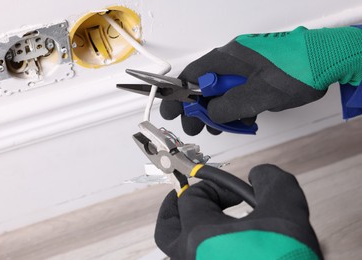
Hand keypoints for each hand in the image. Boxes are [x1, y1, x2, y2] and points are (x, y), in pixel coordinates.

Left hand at [155, 164, 321, 259]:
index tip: (237, 193)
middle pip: (166, 229)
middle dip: (174, 208)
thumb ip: (271, 181)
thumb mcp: (287, 210)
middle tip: (185, 197)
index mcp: (199, 236)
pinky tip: (220, 250)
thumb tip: (259, 174)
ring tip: (201, 224)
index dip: (214, 187)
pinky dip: (199, 253)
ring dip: (185, 233)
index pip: (191, 197)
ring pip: (176, 253)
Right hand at [160, 26, 361, 134]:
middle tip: (194, 128)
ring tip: (218, 129)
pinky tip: (239, 121)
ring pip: (221, 91)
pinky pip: (237, 92)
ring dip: (218, 111)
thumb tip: (211, 115)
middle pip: (205, 85)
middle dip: (198, 109)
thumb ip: (229, 107)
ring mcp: (245, 67)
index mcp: (227, 58)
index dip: (178, 95)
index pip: (192, 76)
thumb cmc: (296, 72)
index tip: (171, 112)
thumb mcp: (258, 95)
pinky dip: (235, 107)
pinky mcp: (256, 75)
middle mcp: (232, 60)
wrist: (327, 61)